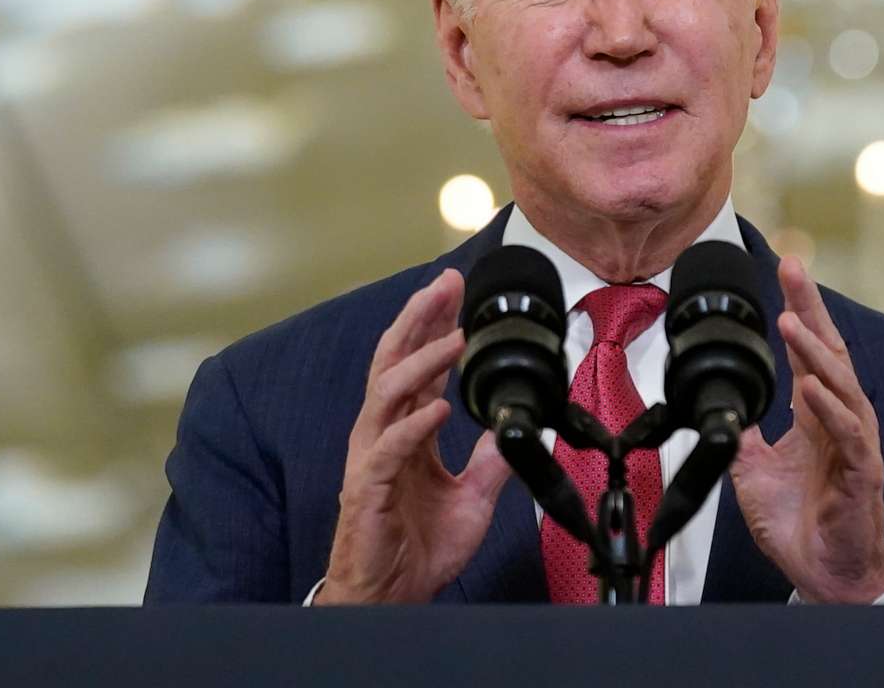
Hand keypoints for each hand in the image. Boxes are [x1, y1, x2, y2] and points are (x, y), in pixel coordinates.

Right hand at [314, 269, 510, 603]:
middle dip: (419, 319)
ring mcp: (372, 458)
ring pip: (388, 392)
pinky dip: (414, 424)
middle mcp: (385, 435)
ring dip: (422, 361)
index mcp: (406, 433)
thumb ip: (491, 460)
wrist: (392, 597)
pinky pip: (387, 448)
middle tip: (444, 286)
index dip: (434, 326)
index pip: (418, 367)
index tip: (456, 291)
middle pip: (395, 361)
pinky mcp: (366, 487)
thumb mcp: (473, 499)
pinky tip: (439, 408)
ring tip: (453, 338)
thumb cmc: (418, 549)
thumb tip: (517, 428)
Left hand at [727, 255, 883, 602]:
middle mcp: (840, 420)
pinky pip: (850, 434)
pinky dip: (831, 408)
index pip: (811, 350)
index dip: (801, 308)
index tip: (787, 268)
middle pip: (830, 352)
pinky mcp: (861, 474)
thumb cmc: (801, 523)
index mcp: (818, 415)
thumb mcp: (754, 470)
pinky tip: (811, 388)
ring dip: (815, 352)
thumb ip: (742, 432)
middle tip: (794, 269)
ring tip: (791, 321)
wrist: (822, 574)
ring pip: (842, 385)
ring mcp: (855, 445)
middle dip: (812, 308)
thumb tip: (718, 403)